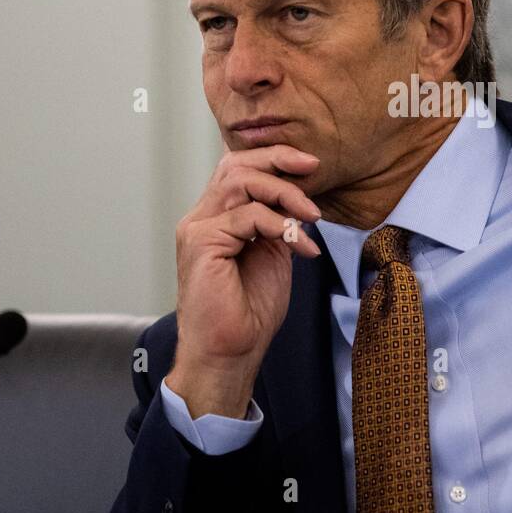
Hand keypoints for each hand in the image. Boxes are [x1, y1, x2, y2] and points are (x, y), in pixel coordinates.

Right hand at [166, 144, 321, 418]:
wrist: (229, 353)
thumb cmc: (249, 312)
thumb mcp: (272, 254)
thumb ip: (277, 223)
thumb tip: (298, 199)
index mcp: (216, 219)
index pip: (238, 169)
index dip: (274, 159)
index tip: (312, 165)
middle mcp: (201, 218)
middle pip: (236, 165)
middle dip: (279, 160)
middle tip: (314, 169)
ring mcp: (197, 228)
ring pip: (240, 181)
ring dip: (285, 192)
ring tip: (311, 215)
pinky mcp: (201, 242)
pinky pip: (246, 214)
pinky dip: (280, 225)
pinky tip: (300, 246)